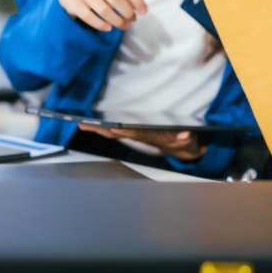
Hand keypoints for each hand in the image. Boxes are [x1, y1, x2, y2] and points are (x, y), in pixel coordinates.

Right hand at [58, 0, 146, 31]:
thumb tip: (141, 9)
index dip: (137, 0)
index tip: (144, 12)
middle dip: (128, 13)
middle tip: (132, 20)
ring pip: (104, 10)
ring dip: (117, 21)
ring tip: (124, 26)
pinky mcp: (74, 3)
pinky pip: (90, 17)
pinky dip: (101, 25)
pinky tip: (108, 28)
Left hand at [78, 124, 206, 160]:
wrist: (183, 148)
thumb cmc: (185, 143)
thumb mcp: (189, 142)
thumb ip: (186, 139)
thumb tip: (185, 135)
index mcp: (152, 138)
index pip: (136, 134)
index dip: (126, 131)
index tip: (115, 127)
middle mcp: (140, 137)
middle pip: (117, 134)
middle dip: (101, 129)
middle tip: (85, 125)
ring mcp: (136, 135)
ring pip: (113, 132)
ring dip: (98, 129)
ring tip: (82, 124)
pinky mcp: (134, 132)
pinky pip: (116, 129)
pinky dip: (104, 126)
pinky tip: (93, 124)